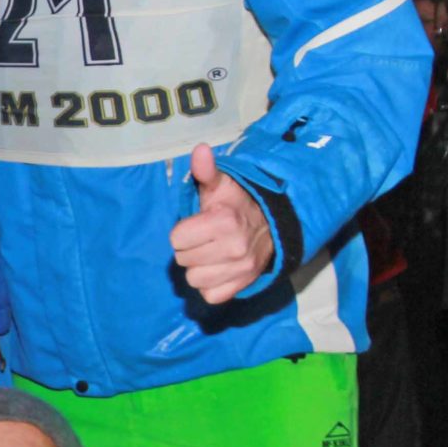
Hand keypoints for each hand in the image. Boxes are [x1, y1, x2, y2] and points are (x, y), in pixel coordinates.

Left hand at [169, 144, 274, 303]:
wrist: (271, 225)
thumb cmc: (238, 203)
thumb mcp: (221, 184)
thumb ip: (206, 170)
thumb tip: (200, 151)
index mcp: (223, 220)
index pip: (176, 238)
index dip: (183, 231)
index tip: (198, 225)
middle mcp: (233, 247)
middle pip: (183, 260)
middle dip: (190, 249)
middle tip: (205, 239)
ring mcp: (240, 269)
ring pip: (194, 279)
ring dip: (198, 268)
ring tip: (211, 254)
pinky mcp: (243, 285)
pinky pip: (210, 295)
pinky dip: (210, 285)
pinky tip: (217, 269)